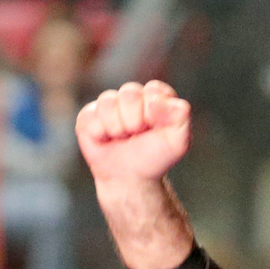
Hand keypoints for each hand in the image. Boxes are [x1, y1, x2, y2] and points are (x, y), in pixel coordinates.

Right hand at [78, 80, 193, 190]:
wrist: (131, 179)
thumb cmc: (155, 158)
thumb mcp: (179, 141)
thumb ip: (180, 115)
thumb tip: (155, 100)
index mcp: (155, 97)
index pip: (153, 89)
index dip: (154, 110)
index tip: (156, 128)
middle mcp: (132, 97)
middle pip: (130, 92)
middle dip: (135, 120)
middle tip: (137, 135)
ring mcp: (109, 105)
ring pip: (108, 101)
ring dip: (117, 127)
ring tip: (122, 138)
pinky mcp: (89, 116)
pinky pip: (90, 115)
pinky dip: (100, 132)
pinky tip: (106, 140)